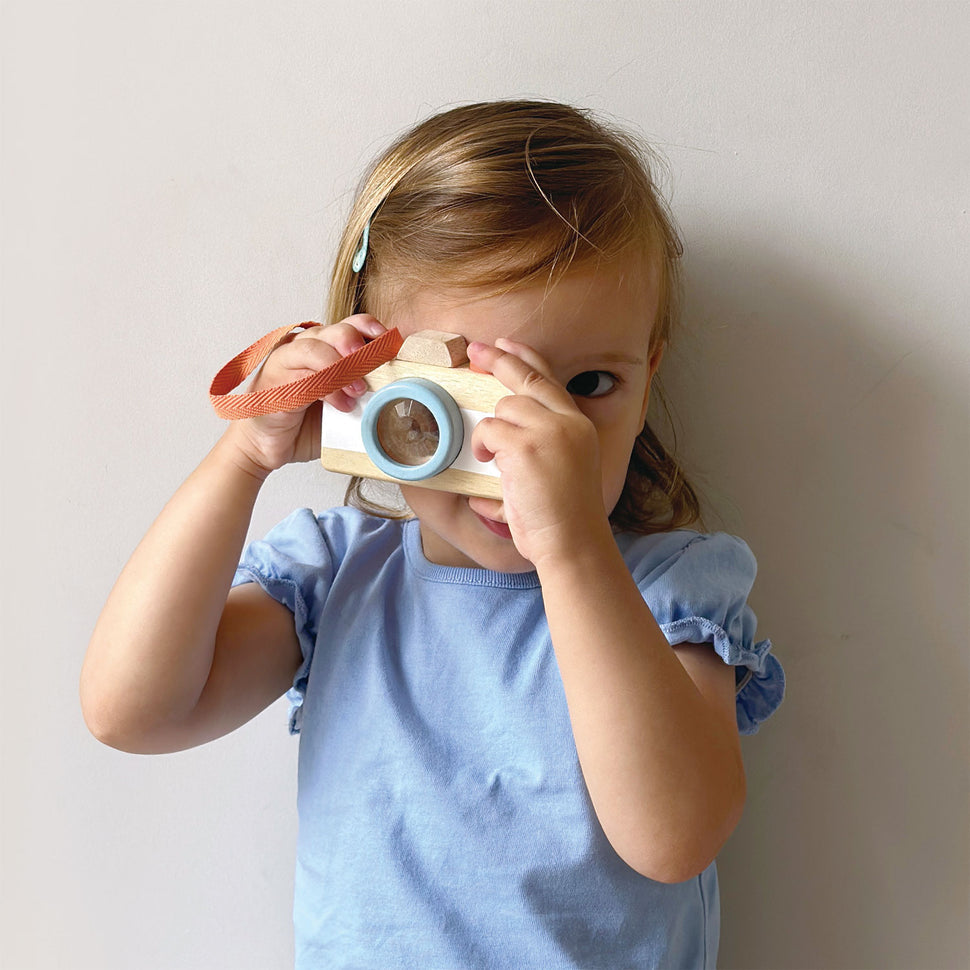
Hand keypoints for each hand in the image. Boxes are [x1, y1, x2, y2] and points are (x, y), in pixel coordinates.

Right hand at [224, 315, 386, 475]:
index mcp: (322, 348)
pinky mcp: (273, 383)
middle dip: (355, 340)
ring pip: (313, 349)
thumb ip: (360, 393)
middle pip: (331, 330)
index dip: (369, 327)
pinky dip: (327, 390)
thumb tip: (396, 392)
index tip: (390, 338)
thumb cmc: (302, 424)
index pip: (349, 326)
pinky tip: (342, 404)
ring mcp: (285, 363)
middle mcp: (303, 349)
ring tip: (359, 389)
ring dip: (341, 366)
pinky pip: (302, 377)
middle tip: (374, 359)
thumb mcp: (340, 405)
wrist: (264, 446)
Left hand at [466, 338, 611, 567]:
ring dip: (491, 433)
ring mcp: (548, 431)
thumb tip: (500, 436)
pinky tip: (489, 465)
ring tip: (492, 459)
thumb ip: (542, 445)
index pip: (550, 381)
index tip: (508, 344)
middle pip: (526, 380)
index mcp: (579, 426)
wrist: (573, 542)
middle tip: (476, 351)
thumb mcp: (564, 470)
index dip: (526, 358)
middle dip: (498, 360)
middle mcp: (567, 422)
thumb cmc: (565, 519)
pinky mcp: (525, 446)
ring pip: (504, 408)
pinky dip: (483, 447)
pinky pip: (489, 431)